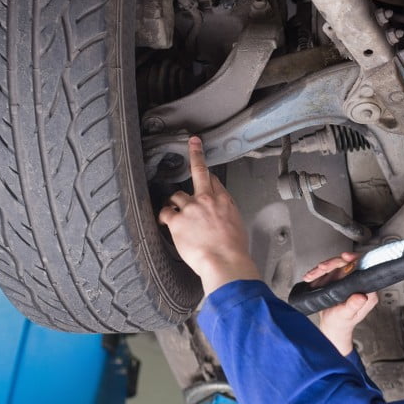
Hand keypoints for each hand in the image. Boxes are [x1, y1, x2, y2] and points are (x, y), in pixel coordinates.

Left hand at [158, 136, 259, 294]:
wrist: (225, 261)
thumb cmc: (234, 250)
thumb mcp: (239, 228)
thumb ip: (227, 219)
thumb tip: (223, 224)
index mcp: (225, 202)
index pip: (215, 182)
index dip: (209, 179)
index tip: (207, 176)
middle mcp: (207, 200)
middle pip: (200, 171)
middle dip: (196, 154)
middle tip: (193, 143)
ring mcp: (191, 209)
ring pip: (177, 195)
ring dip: (174, 202)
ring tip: (173, 210)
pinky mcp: (177, 221)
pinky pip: (165, 212)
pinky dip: (164, 215)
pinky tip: (164, 219)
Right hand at [302, 252, 377, 355]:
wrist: (331, 326)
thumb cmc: (341, 323)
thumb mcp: (347, 315)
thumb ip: (354, 306)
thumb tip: (362, 296)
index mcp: (367, 290)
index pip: (364, 268)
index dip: (355, 259)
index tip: (346, 258)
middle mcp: (357, 282)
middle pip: (348, 263)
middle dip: (333, 263)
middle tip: (322, 267)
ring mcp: (346, 279)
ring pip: (336, 265)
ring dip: (322, 268)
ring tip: (312, 275)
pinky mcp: (336, 279)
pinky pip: (327, 270)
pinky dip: (317, 273)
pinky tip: (310, 276)